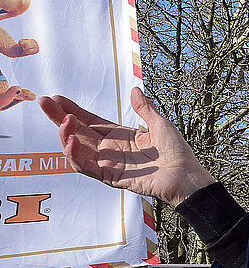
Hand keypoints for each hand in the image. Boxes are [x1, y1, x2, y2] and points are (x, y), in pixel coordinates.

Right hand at [38, 87, 214, 205]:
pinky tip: (69, 142)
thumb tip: (135, 90)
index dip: (73, 109)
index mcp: (120, 135)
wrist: (185, 175)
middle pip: (79, 131)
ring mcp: (108, 163)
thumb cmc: (177, 152)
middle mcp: (110, 148)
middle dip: (60, 117)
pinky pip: (85, 167)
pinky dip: (74, 155)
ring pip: (78, 148)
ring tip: (63, 121)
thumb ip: (145, 109)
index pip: (90, 120)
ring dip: (66, 135)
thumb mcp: (160, 125)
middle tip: (43, 102)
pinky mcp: (109, 177)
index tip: (56, 98)